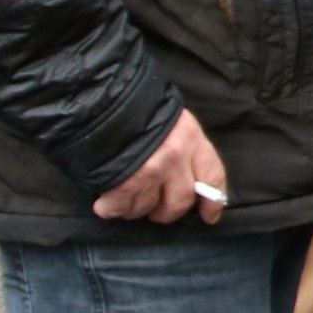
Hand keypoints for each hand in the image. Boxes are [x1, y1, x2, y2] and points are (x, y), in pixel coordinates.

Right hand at [94, 107, 229, 223]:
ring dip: (136, 210)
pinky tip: (106, 205)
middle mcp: (175, 155)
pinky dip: (112, 209)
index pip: (212, 175)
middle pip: (181, 201)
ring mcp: (151, 169)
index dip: (213, 201)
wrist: (99, 97)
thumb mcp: (170, 120)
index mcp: (191, 137)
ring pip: (149, 207)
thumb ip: (182, 146)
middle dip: (167, 212)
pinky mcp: (124, 180)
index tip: (210, 215)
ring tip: (126, 201)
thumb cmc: (135, 106)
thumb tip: (189, 179)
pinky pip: (122, 206)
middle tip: (156, 211)